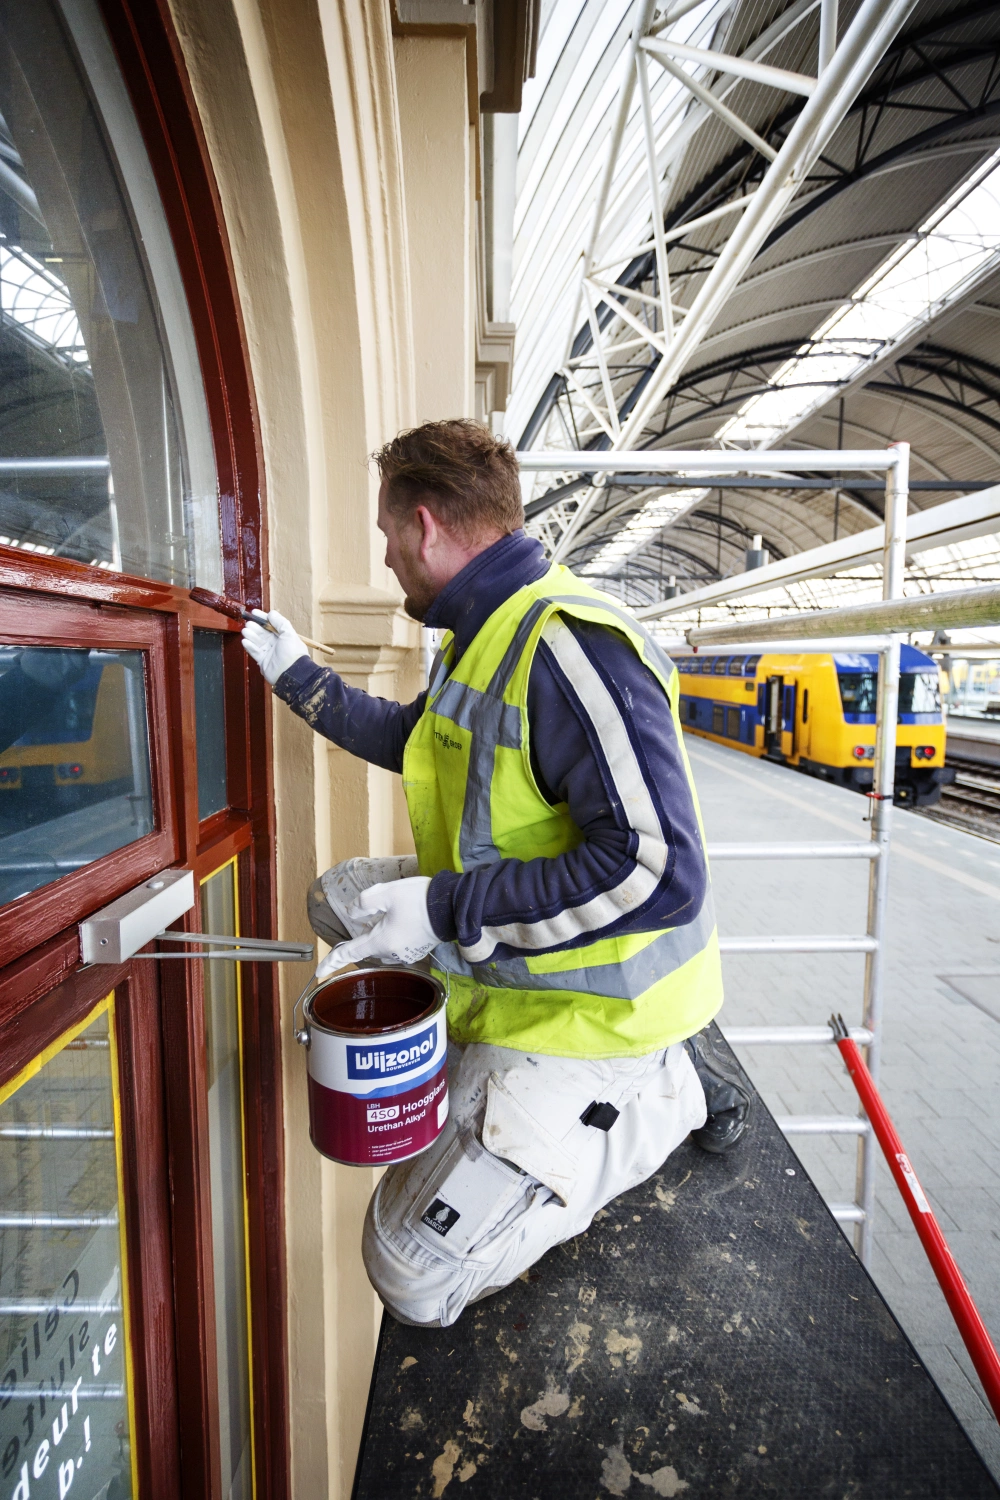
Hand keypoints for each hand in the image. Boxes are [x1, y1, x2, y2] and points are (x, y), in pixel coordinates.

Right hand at [241, 611, 309, 684]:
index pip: (271, 625)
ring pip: (257, 642)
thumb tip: (271, 613)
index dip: (263, 618)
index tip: (254, 612)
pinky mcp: (263, 661)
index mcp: (284, 637)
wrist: (291, 673)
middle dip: (255, 627)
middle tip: (248, 623)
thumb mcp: (289, 633)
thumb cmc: (293, 652)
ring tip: (245, 631)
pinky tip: (245, 641)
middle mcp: (276, 644)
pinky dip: (250, 646)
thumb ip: (280, 622)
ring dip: (251, 636)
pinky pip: (255, 652)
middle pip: (263, 633)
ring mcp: (269, 653)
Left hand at [315, 877, 436, 976]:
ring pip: (381, 944)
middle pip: (367, 946)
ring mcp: (405, 953)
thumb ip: (363, 904)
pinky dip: (393, 933)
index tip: (319, 971)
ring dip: (380, 931)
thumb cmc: (419, 899)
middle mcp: (391, 952)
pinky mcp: (416, 949)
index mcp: (381, 941)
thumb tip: (352, 913)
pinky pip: (395, 943)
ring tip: (394, 911)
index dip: (332, 961)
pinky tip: (403, 918)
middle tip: (376, 912)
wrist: (452, 907)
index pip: (349, 953)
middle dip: (365, 934)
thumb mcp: (386, 893)